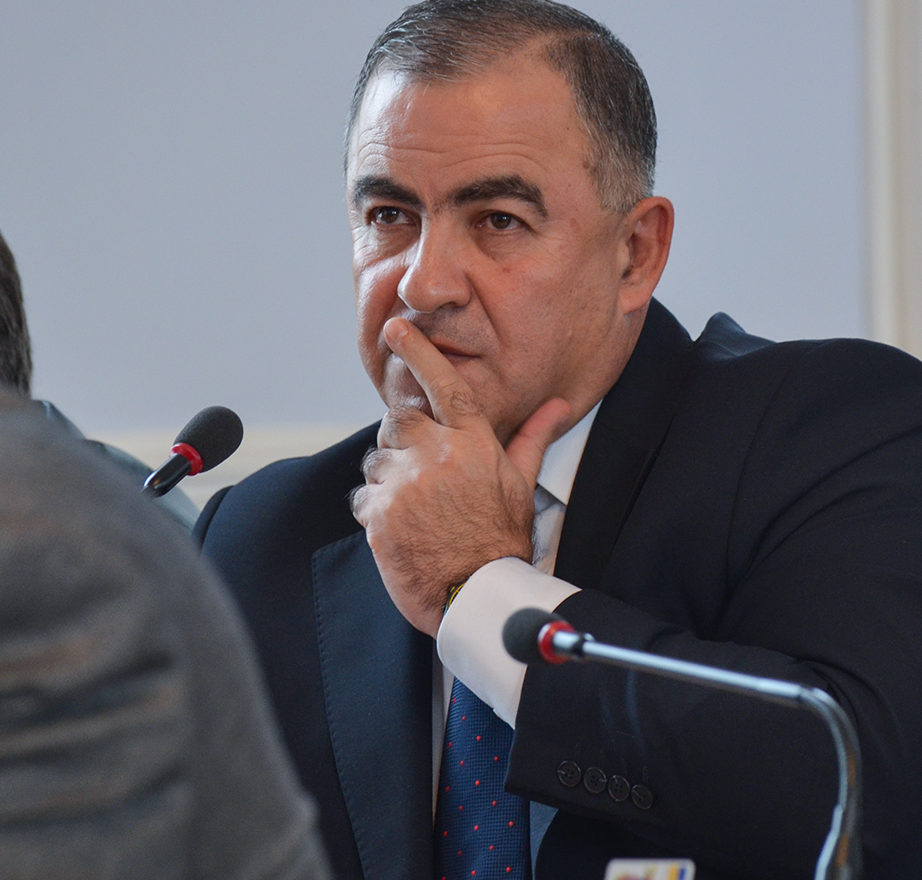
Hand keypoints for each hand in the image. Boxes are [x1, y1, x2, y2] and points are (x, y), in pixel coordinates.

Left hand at [350, 318, 573, 636]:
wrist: (476, 593)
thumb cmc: (501, 539)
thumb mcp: (522, 484)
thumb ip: (532, 436)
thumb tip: (559, 404)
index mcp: (474, 444)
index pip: (445, 385)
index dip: (419, 352)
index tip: (395, 328)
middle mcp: (438, 456)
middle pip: (398, 419)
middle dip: (401, 438)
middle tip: (418, 469)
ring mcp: (406, 485)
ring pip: (377, 460)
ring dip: (388, 478)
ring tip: (414, 507)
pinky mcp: (380, 514)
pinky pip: (363, 496)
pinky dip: (374, 511)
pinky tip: (400, 528)